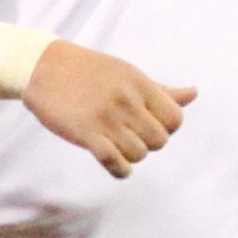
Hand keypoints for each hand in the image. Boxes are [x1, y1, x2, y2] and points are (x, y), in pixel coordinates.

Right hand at [24, 40, 195, 179]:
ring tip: (117, 145)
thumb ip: (161, 90)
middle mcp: (126, 101)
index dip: (166, 128)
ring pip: (139, 154)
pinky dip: (120, 170)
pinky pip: (115, 163)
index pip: (175, 119)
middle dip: (148, 143)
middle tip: (130, 135)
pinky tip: (114, 162)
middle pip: (159, 141)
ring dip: (131, 156)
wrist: (43, 67)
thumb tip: (194, 94)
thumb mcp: (128, 74)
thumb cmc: (89, 71)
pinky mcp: (86, 134)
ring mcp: (106, 118)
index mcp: (139, 84)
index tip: (148, 124)